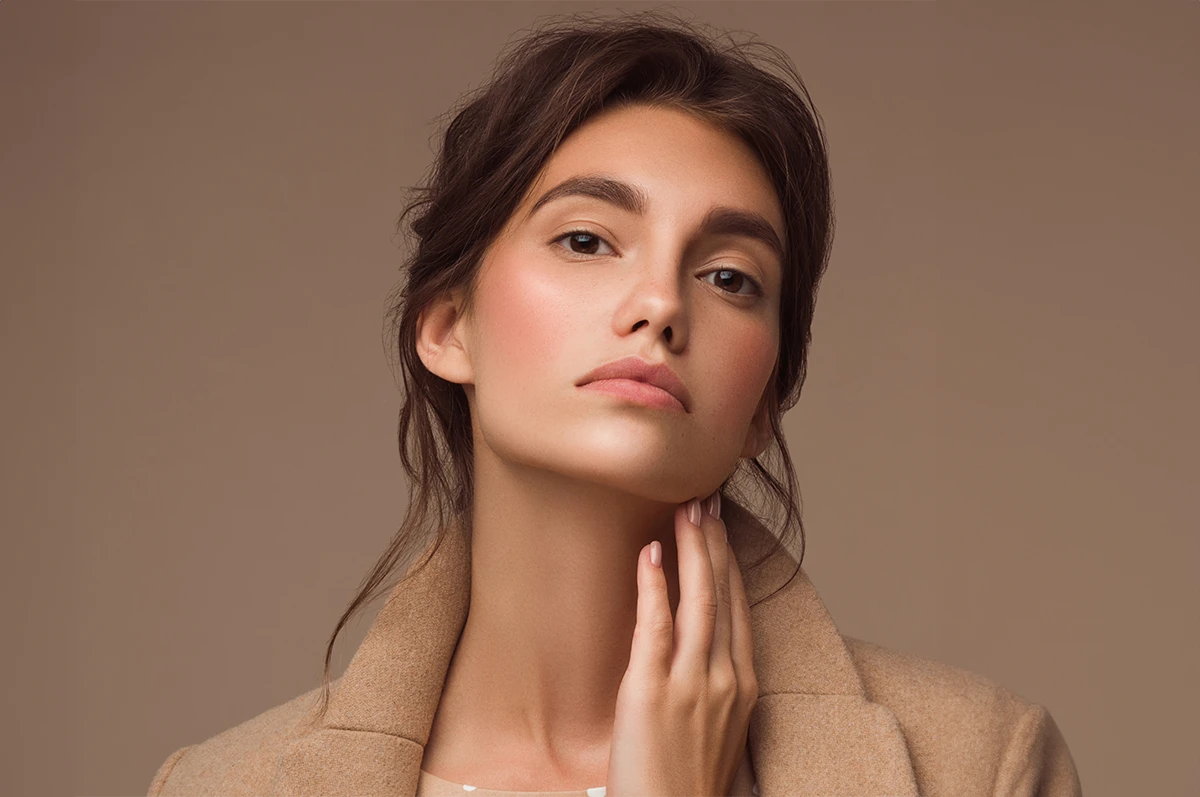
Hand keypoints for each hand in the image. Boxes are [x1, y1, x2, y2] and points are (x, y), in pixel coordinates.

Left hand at [606, 490, 758, 796]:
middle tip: (704, 499)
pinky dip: (654, 585)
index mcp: (744, 686)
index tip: (720, 528)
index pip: (738, 608)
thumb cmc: (689, 785)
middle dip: (714, 543)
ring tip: (685, 510)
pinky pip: (655, 626)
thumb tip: (701, 659)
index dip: (729, 563)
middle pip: (723, 594)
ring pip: (698, 600)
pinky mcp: (652, 692)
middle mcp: (725, 678)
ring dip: (691, 549)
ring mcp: (691, 684)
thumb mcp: (717, 731)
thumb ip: (713, 690)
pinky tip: (649, 553)